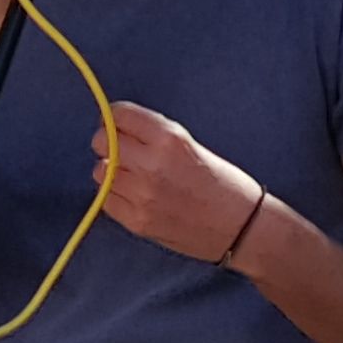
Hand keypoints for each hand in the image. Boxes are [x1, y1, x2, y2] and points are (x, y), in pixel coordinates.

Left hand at [102, 102, 276, 267]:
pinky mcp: (137, 221)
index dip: (116, 117)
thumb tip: (117, 128)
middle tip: (125, 150)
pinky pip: (106, 200)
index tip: (118, 123)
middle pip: (102, 141)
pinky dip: (115, 195)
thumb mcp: (191, 144)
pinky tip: (136, 196)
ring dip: (112, 170)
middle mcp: (152, 164)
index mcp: (170, 138)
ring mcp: (142, 195)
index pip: (120, 114)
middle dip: (109, 142)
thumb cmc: (225, 184)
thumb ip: (154, 136)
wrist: (243, 228)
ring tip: (134, 176)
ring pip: (99, 171)